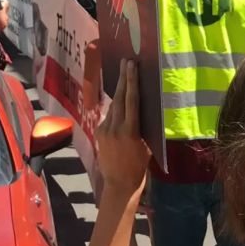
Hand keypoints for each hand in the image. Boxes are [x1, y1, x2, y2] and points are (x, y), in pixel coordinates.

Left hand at [96, 60, 148, 195]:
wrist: (119, 184)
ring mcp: (104, 129)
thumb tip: (144, 108)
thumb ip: (142, 126)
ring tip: (125, 75)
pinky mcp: (98, 132)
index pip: (131, 101)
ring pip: (113, 105)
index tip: (132, 66)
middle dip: (123, 78)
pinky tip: (120, 104)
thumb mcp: (146, 145)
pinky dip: (115, 109)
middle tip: (127, 61)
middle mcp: (115, 127)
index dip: (132, 82)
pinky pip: (109, 116)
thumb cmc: (139, 166)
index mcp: (130, 131)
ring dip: (119, 91)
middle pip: (119, 97)